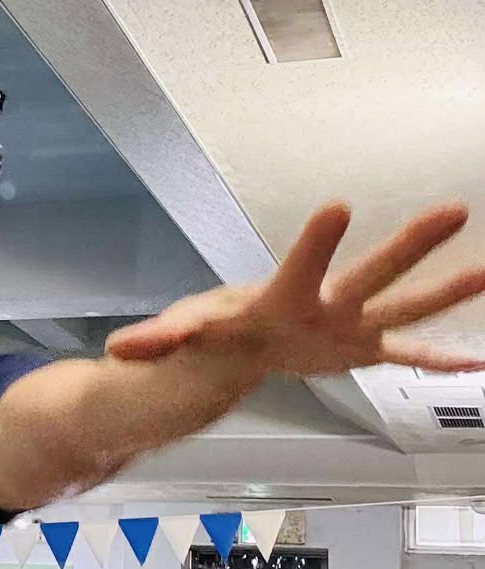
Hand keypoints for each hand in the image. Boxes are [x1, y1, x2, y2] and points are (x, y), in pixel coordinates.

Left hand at [104, 202, 484, 379]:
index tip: (338, 206)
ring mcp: (350, 325)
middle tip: (454, 208)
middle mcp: (326, 303)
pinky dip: (440, 360)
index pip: (301, 264)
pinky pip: (407, 355)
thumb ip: (157, 337)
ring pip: (404, 306)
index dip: (317, 242)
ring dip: (445, 294)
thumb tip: (120, 348)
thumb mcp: (180, 332)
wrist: (238, 343)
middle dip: (409, 244)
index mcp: (283, 295)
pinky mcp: (362, 348)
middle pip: (371, 272)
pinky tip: (478, 361)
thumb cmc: (212, 328)